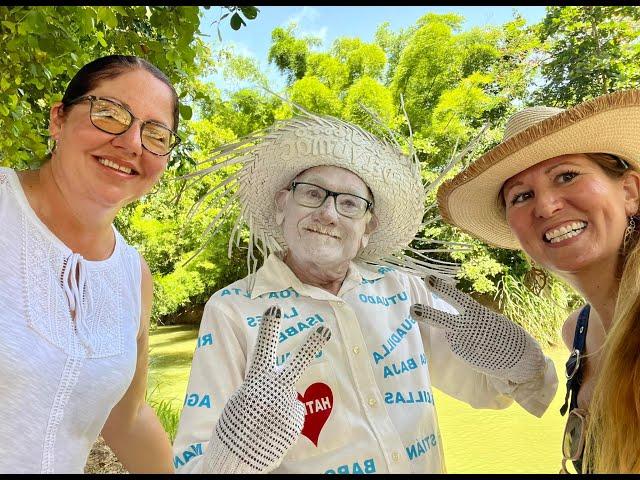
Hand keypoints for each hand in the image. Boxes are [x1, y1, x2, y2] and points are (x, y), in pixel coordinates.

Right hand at [203, 305, 330, 472]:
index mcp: (256, 380)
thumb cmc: (236, 425)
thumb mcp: (244, 398)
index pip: (262, 348)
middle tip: (325, 329)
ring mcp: (287, 404)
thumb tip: (283, 384)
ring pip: (291, 398)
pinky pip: (294, 415)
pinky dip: (285, 421)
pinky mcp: (296, 421)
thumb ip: (261, 384)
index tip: (275, 308)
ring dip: (281, 408)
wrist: (235, 458)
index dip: (269, 327)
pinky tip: (273, 430)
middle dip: (311, 344)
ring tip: (265, 423)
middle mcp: (274, 389)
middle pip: (297, 362)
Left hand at [410, 276, 544, 383]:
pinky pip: (456, 345)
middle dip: (426, 314)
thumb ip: (471, 316)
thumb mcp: (489, 319)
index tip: (427, 278)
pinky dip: (464, 345)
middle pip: (442, 319)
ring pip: (451, 333)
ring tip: (480, 339)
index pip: (456, 297)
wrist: (521, 361)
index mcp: (477, 314)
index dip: (441, 287)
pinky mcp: (461, 355)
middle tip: (413, 309)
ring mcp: (463, 343)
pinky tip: (478, 348)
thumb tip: (453, 321)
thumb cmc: (506, 335)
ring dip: (459, 334)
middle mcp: (467, 328)